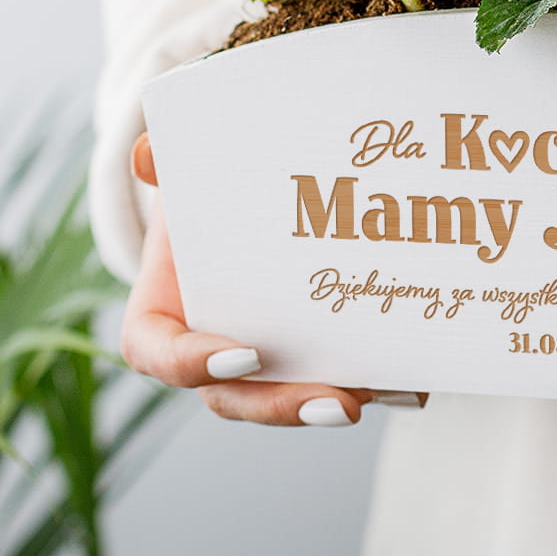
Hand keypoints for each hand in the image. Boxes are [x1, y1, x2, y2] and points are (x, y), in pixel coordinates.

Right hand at [120, 133, 380, 426]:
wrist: (236, 206)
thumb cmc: (205, 201)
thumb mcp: (187, 183)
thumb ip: (168, 169)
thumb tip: (147, 151)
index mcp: (162, 318)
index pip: (160, 356)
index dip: (194, 365)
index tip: (246, 354)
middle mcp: (207, 353)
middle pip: (235, 397)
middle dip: (285, 406)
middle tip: (338, 403)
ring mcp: (258, 364)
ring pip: (285, 397)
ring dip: (329, 402)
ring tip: (377, 393)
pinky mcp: (303, 359)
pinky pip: (329, 381)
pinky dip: (366, 383)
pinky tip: (409, 383)